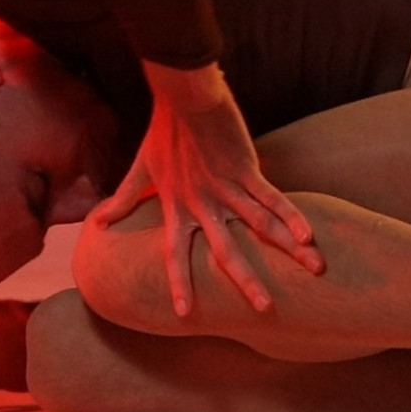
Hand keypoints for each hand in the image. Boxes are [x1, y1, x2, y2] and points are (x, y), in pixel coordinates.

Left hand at [88, 63, 324, 315]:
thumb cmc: (163, 131)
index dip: (180, 283)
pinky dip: (292, 215)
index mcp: (178, 207)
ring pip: (261, 225)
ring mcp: (228, 187)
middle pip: (227, 249)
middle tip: (265, 309)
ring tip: (313, 269)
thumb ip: (122, 199)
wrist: (184, 96)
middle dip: (247, 281)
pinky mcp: (247, 168)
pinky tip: (309, 235)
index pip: (176, 254)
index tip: (184, 315)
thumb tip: (96, 224)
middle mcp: (204, 204)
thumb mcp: (140, 168)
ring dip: (288, 249)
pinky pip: (273, 196)